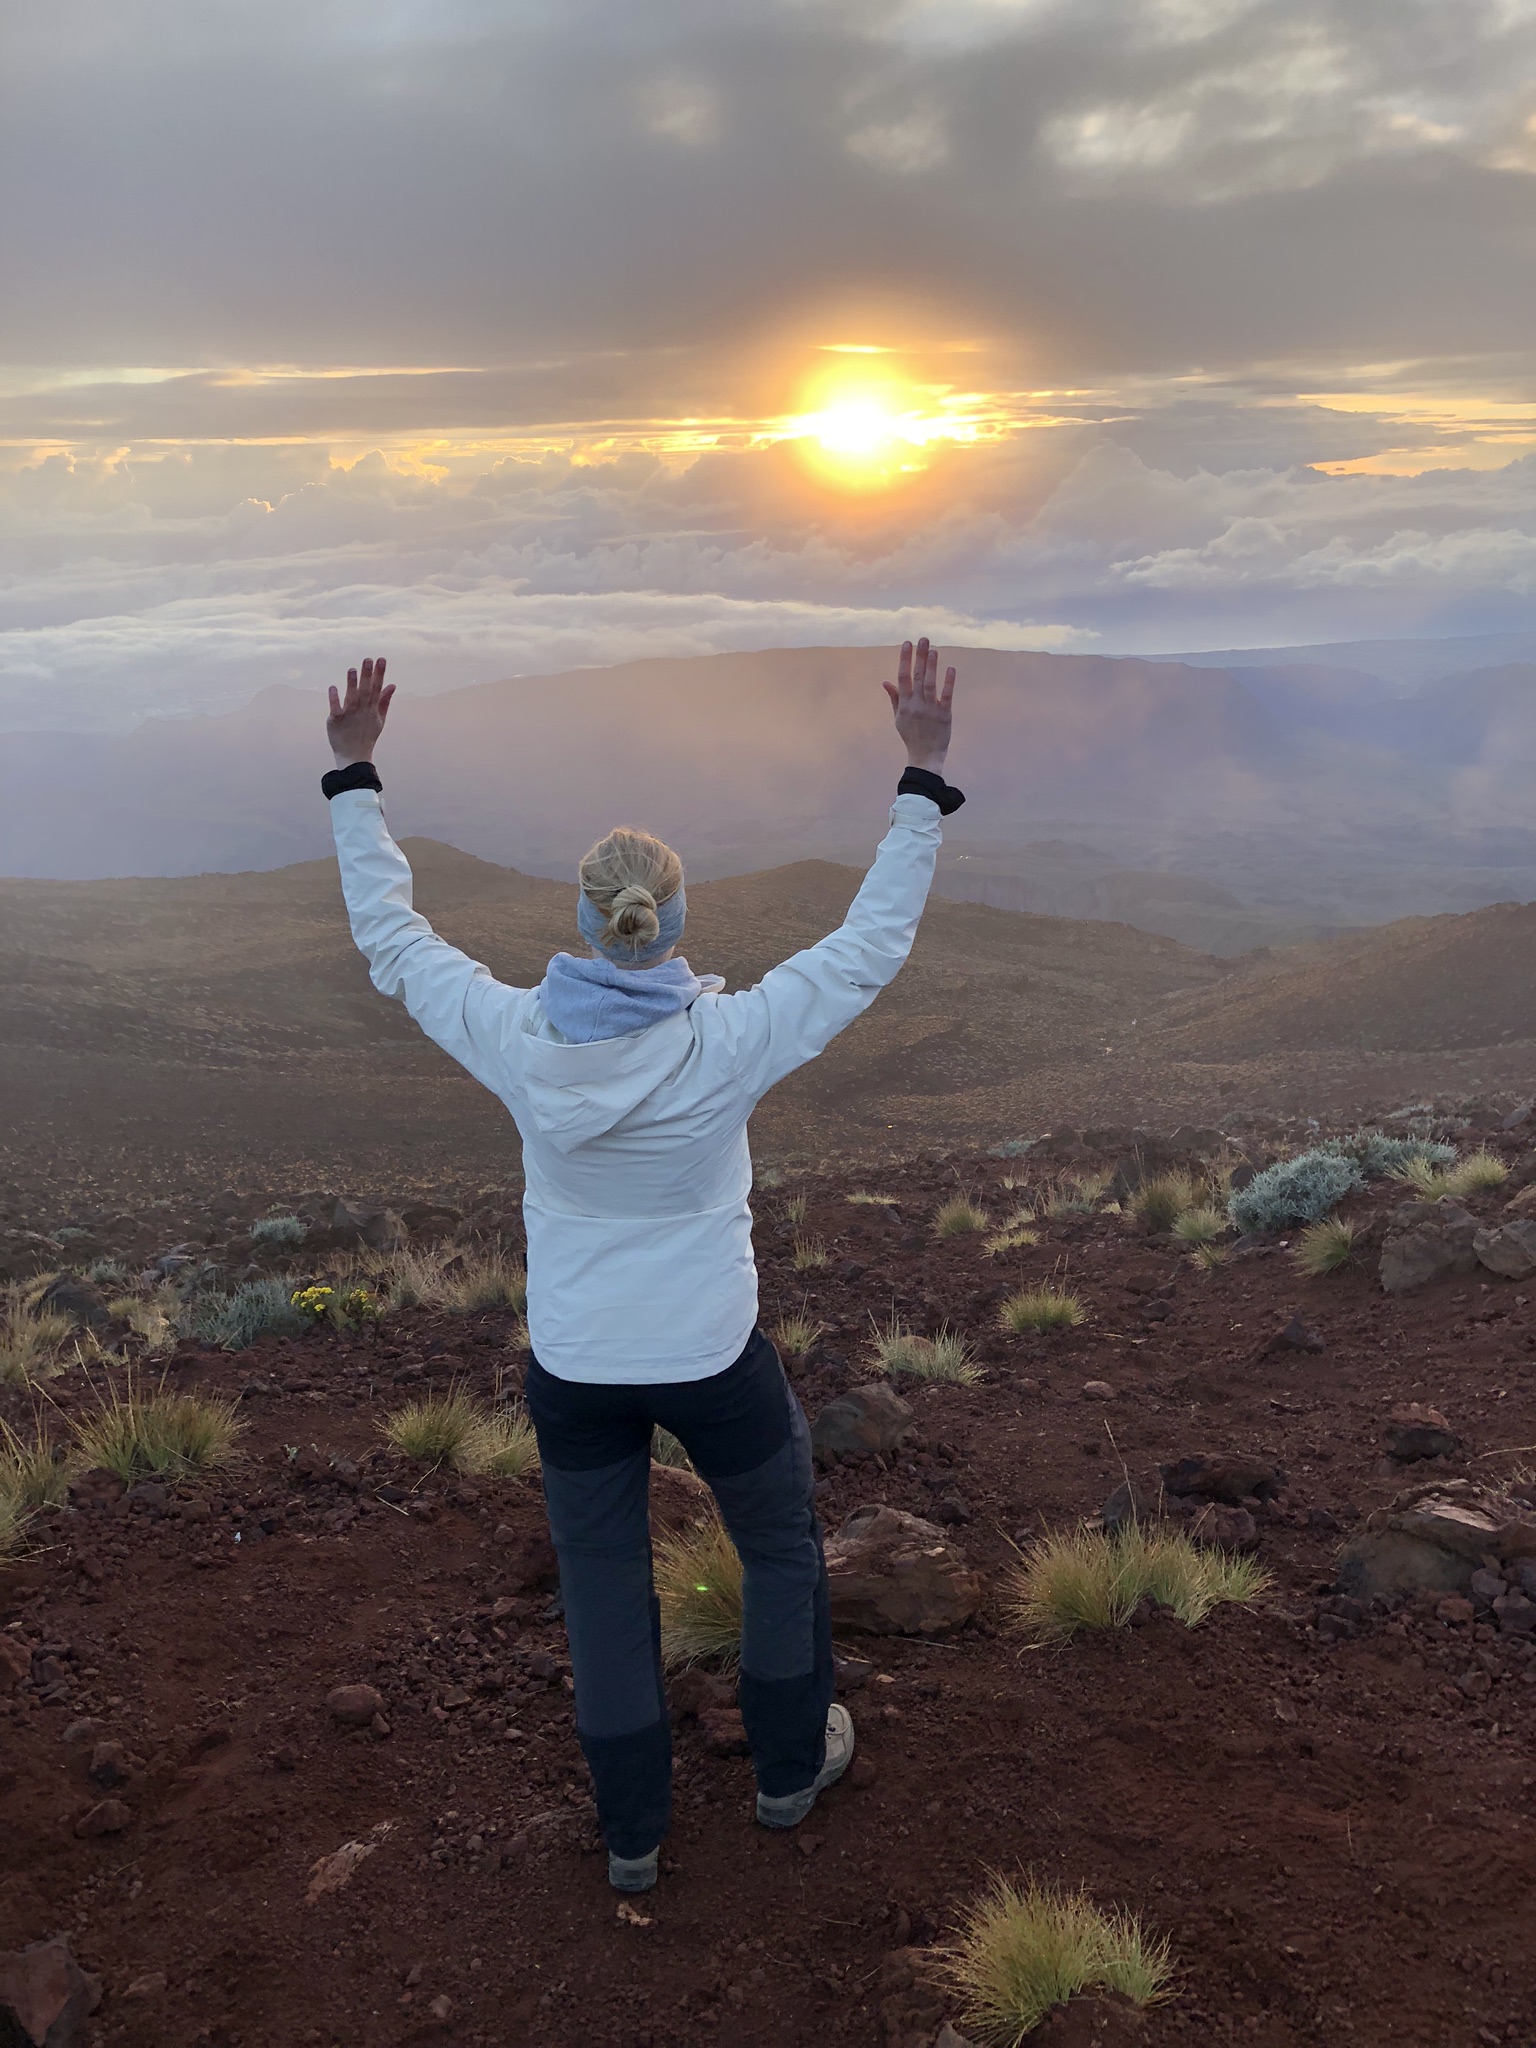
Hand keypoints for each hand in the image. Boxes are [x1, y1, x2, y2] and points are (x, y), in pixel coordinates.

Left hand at [327, 657, 393, 765]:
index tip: (381, 660)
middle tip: (368, 660)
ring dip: (352, 684)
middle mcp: (362, 710)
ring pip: (351, 697)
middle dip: (368, 675)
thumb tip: (392, 684)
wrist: (354, 756)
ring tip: (352, 670)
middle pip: (366, 690)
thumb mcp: (379, 719)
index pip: (378, 688)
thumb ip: (385, 701)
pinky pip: (336, 709)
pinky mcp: (336, 721)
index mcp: (372, 709)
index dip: (380, 674)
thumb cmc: (367, 736)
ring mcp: (349, 715)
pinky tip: (333, 687)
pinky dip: (334, 699)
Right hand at [882, 637, 954, 772]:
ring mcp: (930, 710)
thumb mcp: (898, 718)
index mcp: (904, 704)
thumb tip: (886, 681)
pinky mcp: (944, 715)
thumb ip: (894, 698)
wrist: (925, 756)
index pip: (903, 677)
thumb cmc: (911, 736)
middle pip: (917, 677)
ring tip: (933, 650)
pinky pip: (946, 697)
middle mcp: (916, 705)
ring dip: (932, 666)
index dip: (905, 659)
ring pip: (930, 684)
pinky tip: (950, 669)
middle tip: (923, 639)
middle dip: (919, 657)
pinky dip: (948, 683)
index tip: (907, 643)